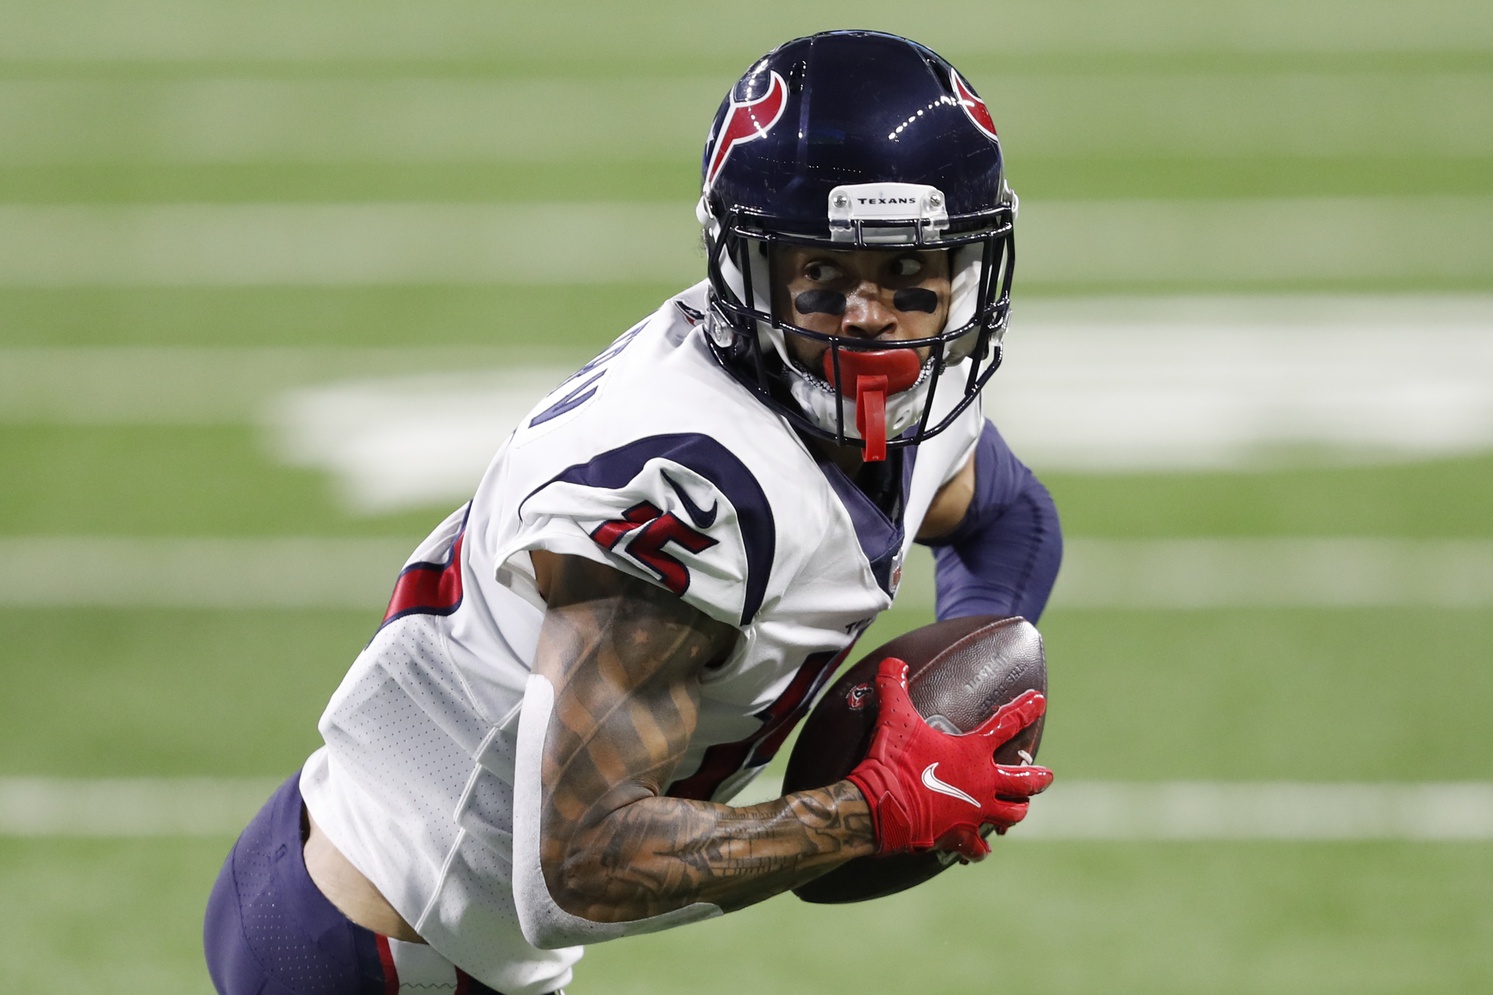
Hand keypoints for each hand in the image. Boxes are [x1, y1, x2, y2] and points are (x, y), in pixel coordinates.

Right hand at [846, 657, 1052, 860]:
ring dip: (1017, 811)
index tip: (1040, 701)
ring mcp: (974, 812)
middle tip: (1047, 775)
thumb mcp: (895, 718)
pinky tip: (983, 850)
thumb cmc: (893, 760)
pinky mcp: (959, 835)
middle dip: (1037, 777)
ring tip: (1021, 808)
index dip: (1024, 710)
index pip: (1006, 724)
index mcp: (973, 752)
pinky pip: (977, 846)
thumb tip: (891, 662)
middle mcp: (982, 783)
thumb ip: (894, 687)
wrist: (881, 806)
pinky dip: (980, 848)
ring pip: (1010, 815)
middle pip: (1022, 781)